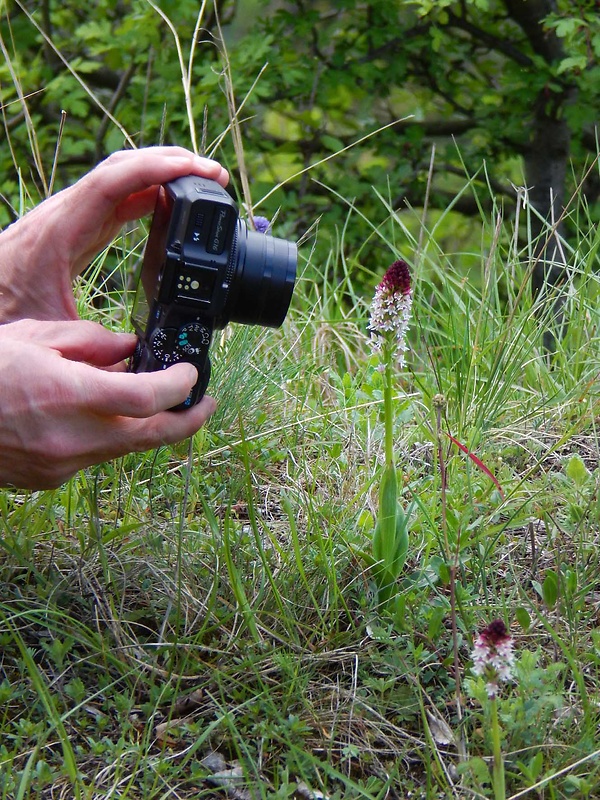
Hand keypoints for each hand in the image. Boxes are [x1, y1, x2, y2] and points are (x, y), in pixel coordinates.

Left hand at [0, 146, 228, 322]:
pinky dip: (144, 195)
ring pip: (121, 180)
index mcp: (62, 228)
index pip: (116, 181)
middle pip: (124, 168)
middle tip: (212, 173)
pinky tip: (166, 204)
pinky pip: (114, 200)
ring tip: (199, 182)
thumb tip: (142, 353)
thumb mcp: (51, 329)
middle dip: (171, 163)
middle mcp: (66, 214)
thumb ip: (94, 339)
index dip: (160, 168)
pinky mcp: (72, 229)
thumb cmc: (1, 315)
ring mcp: (69, 218)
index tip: (197, 169)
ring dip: (160, 175)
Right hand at [0, 319, 216, 488]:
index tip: (191, 374)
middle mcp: (71, 438)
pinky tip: (93, 414)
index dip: (181, 387)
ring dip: (140, 425)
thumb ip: (92, 342)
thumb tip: (131, 349)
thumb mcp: (36, 337)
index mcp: (68, 395)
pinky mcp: (49, 479)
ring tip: (142, 396)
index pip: (148, 399)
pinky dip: (103, 434)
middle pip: (150, 438)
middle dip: (188, 422)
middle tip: (207, 404)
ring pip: (122, 447)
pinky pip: (92, 456)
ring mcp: (61, 465)